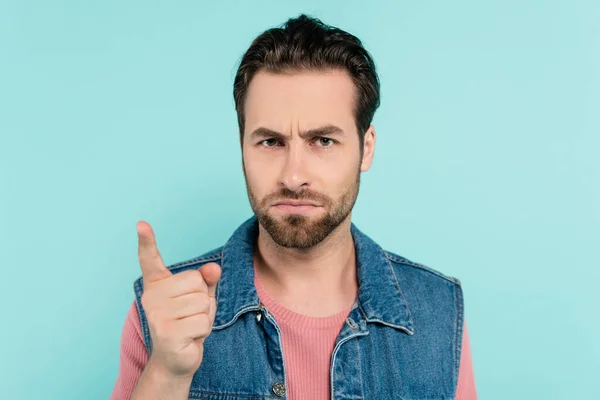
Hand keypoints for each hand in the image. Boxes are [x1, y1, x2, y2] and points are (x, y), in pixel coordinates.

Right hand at [136, 221, 221, 379]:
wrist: (176, 359)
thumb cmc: (188, 323)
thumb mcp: (200, 297)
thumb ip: (206, 279)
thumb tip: (213, 268)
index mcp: (158, 285)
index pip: (150, 259)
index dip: (146, 241)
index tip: (142, 224)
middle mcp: (152, 297)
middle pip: (197, 282)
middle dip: (204, 300)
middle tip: (190, 316)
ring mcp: (157, 314)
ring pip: (202, 302)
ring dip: (205, 317)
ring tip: (190, 326)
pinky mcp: (167, 332)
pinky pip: (202, 321)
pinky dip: (203, 331)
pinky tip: (190, 338)